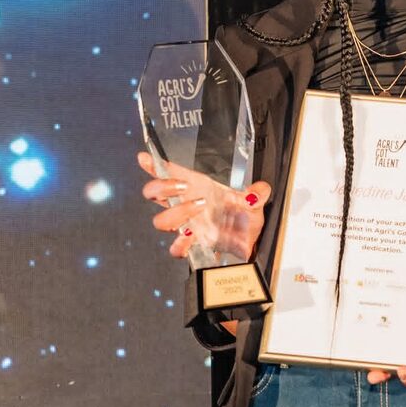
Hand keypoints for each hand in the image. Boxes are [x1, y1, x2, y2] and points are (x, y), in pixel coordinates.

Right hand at [137, 151, 271, 261]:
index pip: (171, 173)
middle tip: (182, 187)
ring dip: (176, 213)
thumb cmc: (244, 215)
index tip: (144, 158)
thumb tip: (260, 190)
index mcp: (198, 187)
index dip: (154, 166)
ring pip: (161, 220)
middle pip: (155, 193)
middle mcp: (187, 204)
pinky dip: (180, 244)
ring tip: (198, 208)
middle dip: (162, 187)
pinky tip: (191, 238)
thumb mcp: (254, 201)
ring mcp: (187, 224)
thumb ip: (257, 194)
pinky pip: (175, 248)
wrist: (250, 240)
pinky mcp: (193, 243)